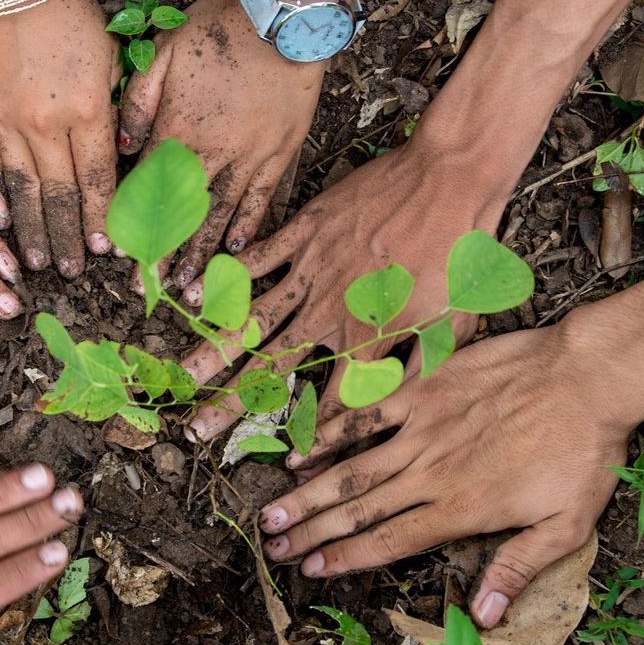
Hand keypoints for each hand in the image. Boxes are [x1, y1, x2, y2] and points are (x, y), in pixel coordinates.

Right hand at [0, 0, 120, 276]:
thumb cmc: (68, 10)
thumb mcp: (109, 57)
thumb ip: (112, 109)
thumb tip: (115, 155)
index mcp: (89, 111)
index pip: (98, 181)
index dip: (102, 220)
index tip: (105, 251)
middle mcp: (47, 125)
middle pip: (60, 196)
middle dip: (65, 239)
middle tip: (68, 272)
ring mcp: (5, 121)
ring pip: (21, 190)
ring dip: (29, 231)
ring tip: (31, 264)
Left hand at [118, 0, 324, 287]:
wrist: (281, 17)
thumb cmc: (217, 27)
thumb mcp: (162, 51)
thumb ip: (137, 101)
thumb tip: (121, 146)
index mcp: (176, 128)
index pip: (147, 188)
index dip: (134, 224)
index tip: (122, 257)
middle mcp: (210, 151)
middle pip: (181, 213)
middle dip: (165, 255)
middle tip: (152, 290)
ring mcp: (248, 155)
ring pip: (219, 214)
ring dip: (203, 252)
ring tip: (190, 286)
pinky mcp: (279, 152)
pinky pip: (261, 198)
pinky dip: (248, 226)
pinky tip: (236, 251)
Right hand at [180, 141, 500, 445]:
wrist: (449, 178)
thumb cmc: (461, 252)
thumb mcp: (455, 324)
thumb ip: (419, 370)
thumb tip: (393, 410)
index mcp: (368, 338)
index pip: (332, 402)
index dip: (312, 438)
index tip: (289, 466)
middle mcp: (330, 310)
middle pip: (270, 367)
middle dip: (230, 402)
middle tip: (195, 429)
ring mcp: (312, 269)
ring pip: (252, 317)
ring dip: (214, 349)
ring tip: (183, 376)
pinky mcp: (305, 231)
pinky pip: (257, 259)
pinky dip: (226, 278)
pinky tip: (194, 298)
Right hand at [257, 319, 625, 628]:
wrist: (590, 376)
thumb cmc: (585, 451)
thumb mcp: (568, 524)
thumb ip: (517, 567)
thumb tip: (483, 616)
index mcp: (462, 509)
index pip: (390, 541)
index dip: (347, 559)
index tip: (311, 572)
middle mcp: (433, 473)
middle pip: (359, 510)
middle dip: (312, 534)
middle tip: (274, 551)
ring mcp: (424, 429)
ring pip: (353, 469)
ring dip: (308, 495)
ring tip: (272, 514)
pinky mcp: (425, 391)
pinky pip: (368, 415)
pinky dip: (332, 434)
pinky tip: (302, 451)